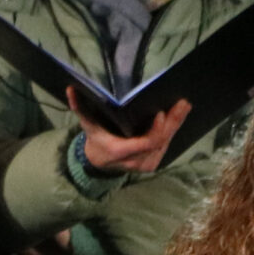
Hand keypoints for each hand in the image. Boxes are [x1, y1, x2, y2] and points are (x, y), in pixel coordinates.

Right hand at [70, 90, 190, 176]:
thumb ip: (80, 108)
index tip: (161, 113)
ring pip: (165, 144)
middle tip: (182, 104)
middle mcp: (135, 161)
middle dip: (173, 122)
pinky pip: (164, 147)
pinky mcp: (151, 165)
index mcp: (120, 152)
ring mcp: (145, 165)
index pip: (145, 142)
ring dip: (175, 126)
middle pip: (160, 141)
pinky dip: (170, 133)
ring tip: (183, 108)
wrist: (98, 163)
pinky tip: (177, 119)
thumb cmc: (96, 140)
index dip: (157, 129)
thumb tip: (71, 90)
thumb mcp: (88, 125)